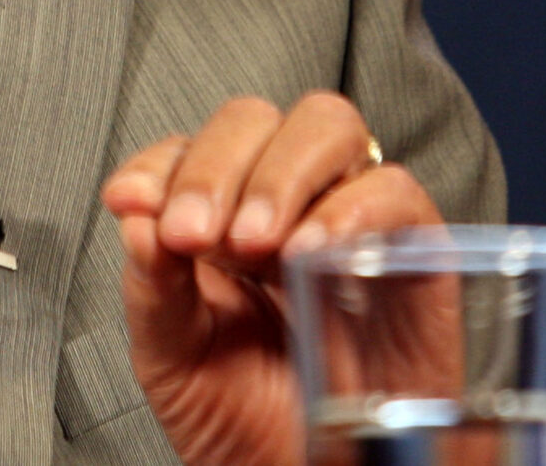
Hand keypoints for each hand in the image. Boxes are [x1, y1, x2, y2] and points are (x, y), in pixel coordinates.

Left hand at [98, 93, 440, 465]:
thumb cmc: (245, 426)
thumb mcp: (172, 357)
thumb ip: (151, 285)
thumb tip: (137, 216)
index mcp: (217, 222)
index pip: (188, 148)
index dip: (160, 164)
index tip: (131, 201)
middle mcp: (282, 208)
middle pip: (255, 120)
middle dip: (214, 166)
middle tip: (193, 233)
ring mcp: (349, 221)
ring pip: (329, 127)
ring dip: (278, 174)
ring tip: (250, 241)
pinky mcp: (413, 253)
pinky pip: (397, 191)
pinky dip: (352, 206)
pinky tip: (309, 250)